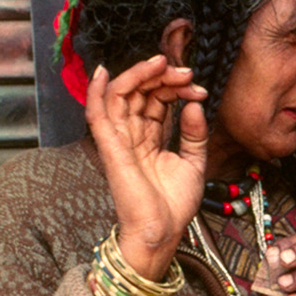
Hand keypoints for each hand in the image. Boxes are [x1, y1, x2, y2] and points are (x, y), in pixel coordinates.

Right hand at [85, 56, 209, 279]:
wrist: (163, 231)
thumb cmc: (174, 204)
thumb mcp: (194, 163)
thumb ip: (194, 134)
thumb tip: (194, 105)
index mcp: (150, 138)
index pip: (157, 100)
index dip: (176, 88)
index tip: (198, 88)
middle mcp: (132, 135)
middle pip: (140, 93)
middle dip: (162, 77)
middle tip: (185, 72)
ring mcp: (119, 140)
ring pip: (121, 95)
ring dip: (139, 75)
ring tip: (161, 64)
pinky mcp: (110, 147)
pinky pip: (97, 113)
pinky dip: (96, 91)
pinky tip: (104, 72)